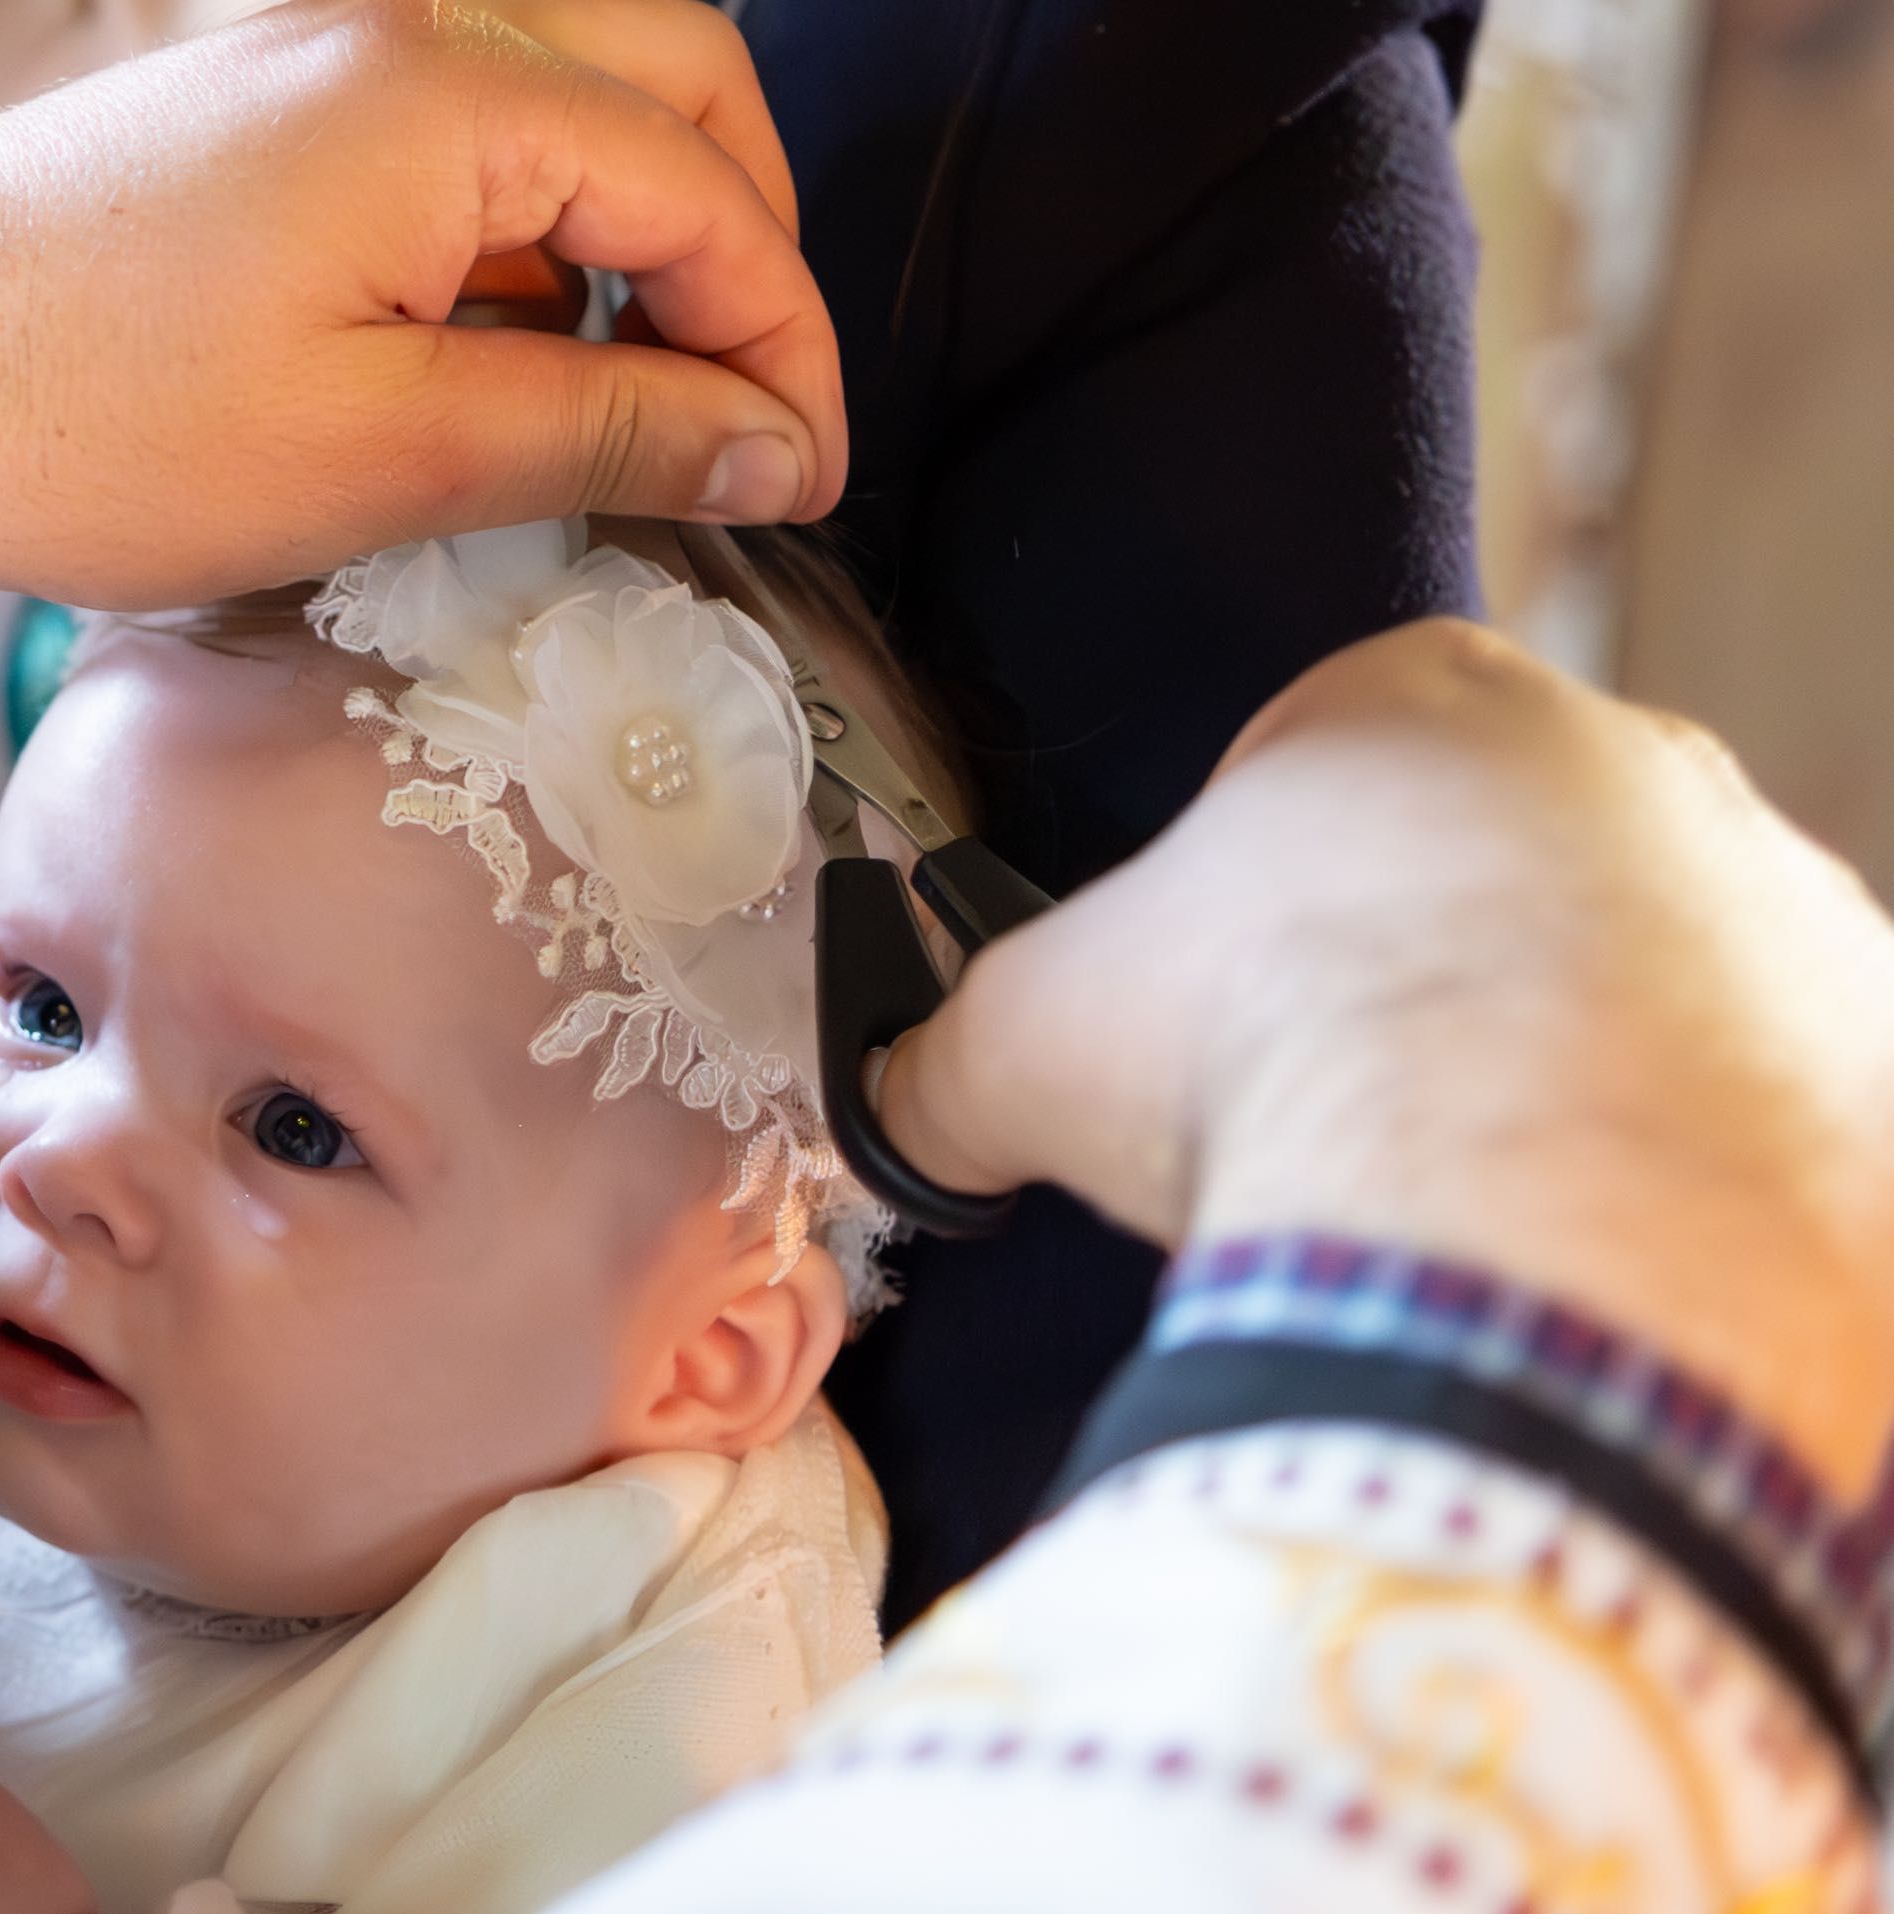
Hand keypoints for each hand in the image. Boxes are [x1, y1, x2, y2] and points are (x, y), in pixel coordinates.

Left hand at [0, 0, 841, 611]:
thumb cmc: (87, 426)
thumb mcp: (383, 459)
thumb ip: (605, 432)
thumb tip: (767, 446)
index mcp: (442, 92)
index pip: (702, 188)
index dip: (782, 340)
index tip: (802, 472)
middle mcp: (396, 21)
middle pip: (668, 80)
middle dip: (740, 241)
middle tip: (745, 402)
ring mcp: (322, 42)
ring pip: (571, 88)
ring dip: (637, 225)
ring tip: (626, 396)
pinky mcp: (268, 96)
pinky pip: (460, 122)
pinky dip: (523, 226)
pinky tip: (498, 357)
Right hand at [878, 621, 1893, 1497]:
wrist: (1522, 1224)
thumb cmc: (1258, 1055)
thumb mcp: (1026, 1042)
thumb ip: (954, 1057)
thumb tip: (898, 1116)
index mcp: (1419, 700)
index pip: (1326, 765)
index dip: (1258, 903)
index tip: (1229, 1026)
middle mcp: (1635, 766)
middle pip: (1507, 875)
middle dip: (1436, 994)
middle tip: (1352, 1139)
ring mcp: (1786, 913)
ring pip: (1661, 1000)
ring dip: (1582, 1097)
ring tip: (1478, 1242)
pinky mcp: (1877, 1070)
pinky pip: (1777, 1136)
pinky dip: (1697, 1207)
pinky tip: (1600, 1291)